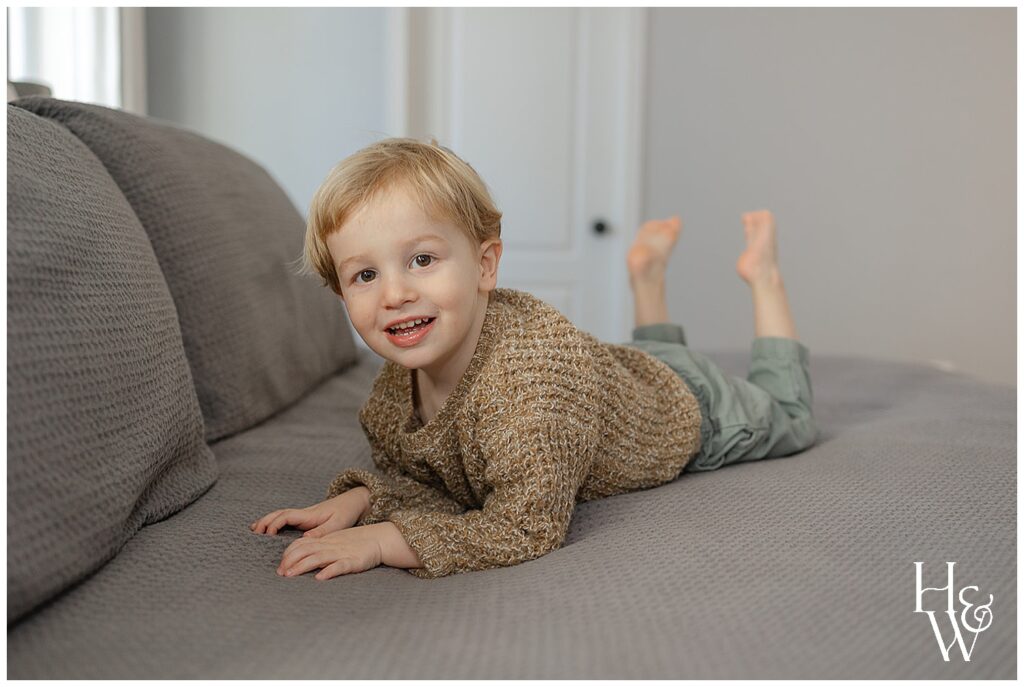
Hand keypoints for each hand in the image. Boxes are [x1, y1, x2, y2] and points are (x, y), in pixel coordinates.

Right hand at [250, 487, 369, 537]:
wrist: (353, 502)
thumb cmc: (346, 513)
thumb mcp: (337, 524)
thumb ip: (321, 531)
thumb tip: (304, 538)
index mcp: (309, 515)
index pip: (287, 516)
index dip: (275, 523)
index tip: (267, 534)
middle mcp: (303, 514)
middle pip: (279, 513)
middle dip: (265, 521)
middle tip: (253, 531)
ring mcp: (303, 515)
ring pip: (280, 515)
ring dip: (267, 520)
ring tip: (253, 529)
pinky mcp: (305, 519)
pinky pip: (286, 519)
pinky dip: (274, 522)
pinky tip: (267, 529)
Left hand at [277, 525, 383, 579]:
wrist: (380, 538)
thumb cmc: (357, 542)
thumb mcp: (335, 541)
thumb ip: (320, 547)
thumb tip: (303, 556)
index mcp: (326, 540)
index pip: (301, 544)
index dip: (288, 554)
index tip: (281, 565)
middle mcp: (330, 546)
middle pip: (305, 550)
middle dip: (290, 561)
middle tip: (281, 573)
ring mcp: (342, 553)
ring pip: (318, 558)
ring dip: (302, 566)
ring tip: (290, 575)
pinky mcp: (353, 562)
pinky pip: (340, 566)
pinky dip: (329, 571)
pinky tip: (319, 578)